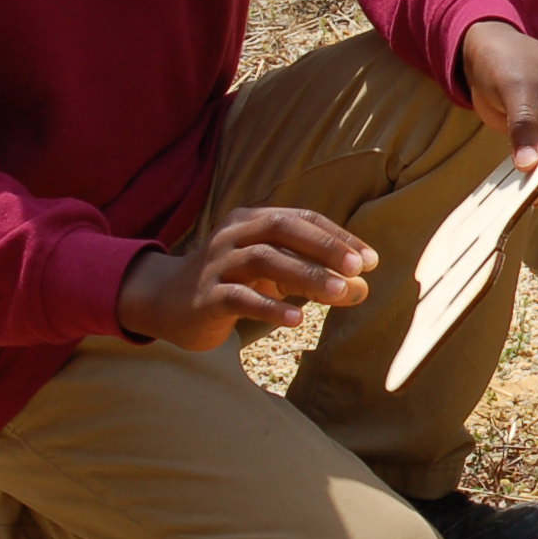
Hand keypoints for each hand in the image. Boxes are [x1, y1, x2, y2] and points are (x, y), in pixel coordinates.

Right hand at [118, 208, 371, 349]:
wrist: (166, 303)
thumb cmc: (233, 284)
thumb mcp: (275, 277)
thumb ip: (315, 277)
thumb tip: (363, 289)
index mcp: (251, 220)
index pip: (300, 219)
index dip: (337, 236)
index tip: (371, 259)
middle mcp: (232, 235)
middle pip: (281, 229)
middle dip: (324, 246)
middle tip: (360, 267)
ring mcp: (216, 264)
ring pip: (262, 260)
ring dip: (305, 275)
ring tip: (340, 293)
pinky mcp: (205, 297)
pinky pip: (238, 298)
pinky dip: (270, 307)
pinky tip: (297, 319)